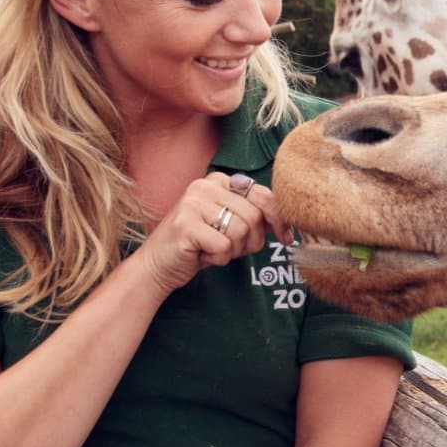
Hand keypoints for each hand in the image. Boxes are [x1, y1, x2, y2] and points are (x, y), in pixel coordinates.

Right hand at [135, 173, 292, 295]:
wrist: (158, 265)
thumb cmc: (199, 245)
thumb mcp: (230, 225)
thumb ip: (254, 215)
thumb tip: (288, 219)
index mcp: (219, 181)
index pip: (262, 194)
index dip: (279, 219)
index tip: (286, 237)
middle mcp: (205, 186)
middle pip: (254, 216)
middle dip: (251, 241)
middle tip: (232, 249)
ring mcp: (193, 203)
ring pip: (240, 231)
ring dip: (233, 251)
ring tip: (213, 250)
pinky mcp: (185, 224)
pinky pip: (223, 246)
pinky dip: (218, 258)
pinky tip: (202, 255)